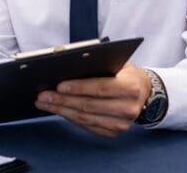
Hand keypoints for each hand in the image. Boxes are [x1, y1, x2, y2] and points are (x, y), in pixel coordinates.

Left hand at [34, 62, 151, 136]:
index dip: (78, 88)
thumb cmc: (123, 72)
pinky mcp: (114, 132)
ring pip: (86, 118)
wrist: (143, 91)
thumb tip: (60, 54)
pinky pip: (87, 126)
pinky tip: (57, 110)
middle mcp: (129, 108)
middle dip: (62, 100)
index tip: (59, 86)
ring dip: (61, 111)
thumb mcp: (114, 60)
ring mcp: (122, 123)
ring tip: (44, 103)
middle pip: (89, 105)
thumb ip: (92, 59)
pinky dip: (70, 118)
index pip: (100, 88)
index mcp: (130, 87)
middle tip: (43, 95)